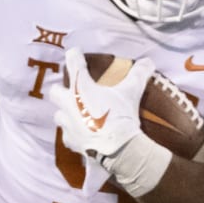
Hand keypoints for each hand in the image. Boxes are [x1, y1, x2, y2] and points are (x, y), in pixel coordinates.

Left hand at [57, 49, 173, 196]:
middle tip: (72, 91)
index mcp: (81, 87)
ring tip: (76, 115)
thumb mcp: (132, 92)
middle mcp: (69, 104)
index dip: (74, 55)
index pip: (73, 63)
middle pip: (55, 92)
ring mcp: (68, 124)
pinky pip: (68, 136)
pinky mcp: (71, 142)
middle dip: (61, 90)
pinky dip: (74, 135)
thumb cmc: (121, 116)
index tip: (75, 53)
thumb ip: (139, 74)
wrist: (118, 149)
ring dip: (65, 114)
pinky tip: (82, 135)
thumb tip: (148, 61)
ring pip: (59, 115)